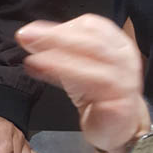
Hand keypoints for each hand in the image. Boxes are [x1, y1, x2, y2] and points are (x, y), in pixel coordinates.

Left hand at [16, 15, 149, 152]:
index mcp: (117, 43)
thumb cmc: (97, 92)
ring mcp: (125, 80)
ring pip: (94, 60)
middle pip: (91, 41)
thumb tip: (28, 36)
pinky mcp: (120, 102)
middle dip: (55, 37)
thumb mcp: (76, 67)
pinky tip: (46, 73)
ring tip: (34, 58)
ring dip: (59, 57)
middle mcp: (125, 58)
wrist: (117, 127)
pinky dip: (66, 75)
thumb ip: (57, 50)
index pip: (92, 26)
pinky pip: (94, 85)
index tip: (32, 30)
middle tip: (27, 37)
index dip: (61, 27)